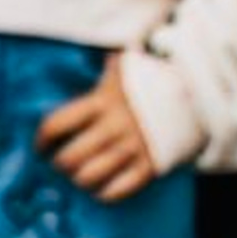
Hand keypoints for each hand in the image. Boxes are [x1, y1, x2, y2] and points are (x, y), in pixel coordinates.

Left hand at [34, 53, 157, 200]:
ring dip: (79, 180)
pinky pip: (120, 189)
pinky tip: (100, 190)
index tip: (40, 148)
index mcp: (100, 102)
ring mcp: (132, 148)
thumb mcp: (122, 68)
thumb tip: (86, 43)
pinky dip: (105, 194)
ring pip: (90, 176)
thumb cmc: (149, 82)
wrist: (196, 96)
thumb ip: (101, 66)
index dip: (42, 140)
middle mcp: (112, 127)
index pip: (55, 125)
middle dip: (60, 164)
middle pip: (69, 157)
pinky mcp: (151, 166)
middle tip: (61, 164)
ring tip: (78, 177)